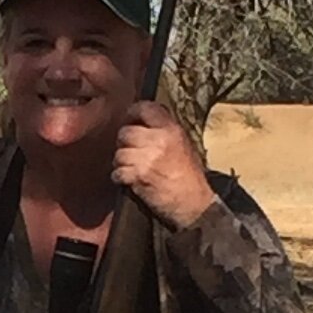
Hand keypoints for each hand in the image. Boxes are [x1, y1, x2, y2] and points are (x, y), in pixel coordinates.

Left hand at [112, 102, 216, 228]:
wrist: (194, 203)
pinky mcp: (140, 175)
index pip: (145, 108)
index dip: (132, 113)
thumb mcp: (183, 145)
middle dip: (124, 143)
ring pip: (119, 153)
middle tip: (130, 151)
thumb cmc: (189, 176)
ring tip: (130, 168)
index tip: (129, 119)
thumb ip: (164, 131)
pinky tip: (128, 180)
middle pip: (126, 132)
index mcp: (172, 130)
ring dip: (121, 162)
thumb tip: (142, 121)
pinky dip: (120, 177)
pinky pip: (117, 171)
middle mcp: (159, 140)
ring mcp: (148, 157)